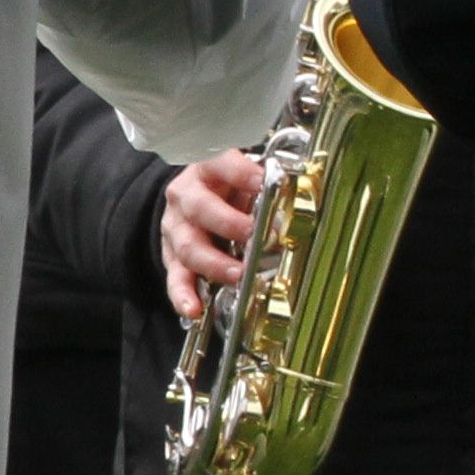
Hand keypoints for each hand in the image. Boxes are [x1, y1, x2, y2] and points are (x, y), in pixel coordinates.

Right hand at [163, 148, 267, 321]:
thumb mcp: (248, 179)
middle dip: (228, 225)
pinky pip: (175, 276)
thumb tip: (301, 204)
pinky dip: (183, 294)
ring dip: (214, 263)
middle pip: (199, 209)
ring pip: (189, 246)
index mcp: (208, 171)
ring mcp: (177, 228)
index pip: (221, 165)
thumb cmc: (230, 189)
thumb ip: (269, 189)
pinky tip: (193, 308)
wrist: (197, 199)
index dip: (241, 174)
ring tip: (237, 275)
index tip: (263, 182)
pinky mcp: (173, 256)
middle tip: (253, 236)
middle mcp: (186, 197)